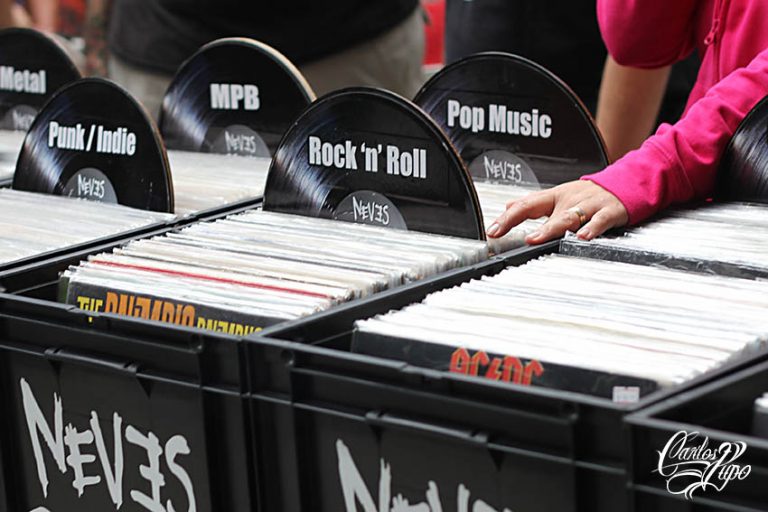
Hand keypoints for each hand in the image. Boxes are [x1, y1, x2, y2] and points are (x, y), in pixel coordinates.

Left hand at [485, 180, 628, 243]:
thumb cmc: (588, 195)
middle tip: (503, 232)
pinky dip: (592, 228)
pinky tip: (582, 237)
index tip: (492, 231)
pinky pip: (600, 221)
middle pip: (543, 210)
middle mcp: (568, 199)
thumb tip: (508, 207)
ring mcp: (588, 205)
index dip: (507, 218)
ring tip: (537, 238)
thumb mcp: (558, 196)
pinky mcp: (609, 211)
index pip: (525, 205)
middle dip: (522, 220)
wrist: (624, 184)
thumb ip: (533, 203)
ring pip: (569, 216)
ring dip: (552, 228)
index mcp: (554, 197)